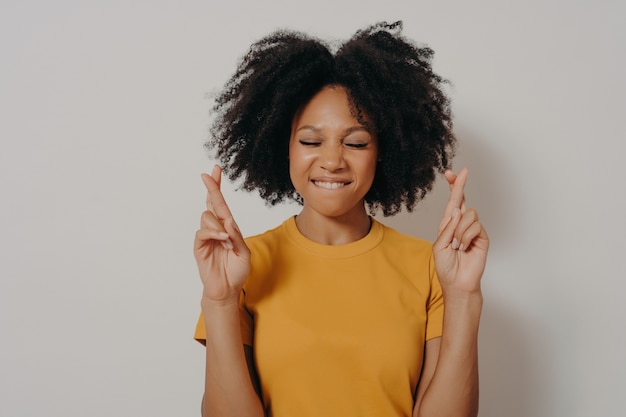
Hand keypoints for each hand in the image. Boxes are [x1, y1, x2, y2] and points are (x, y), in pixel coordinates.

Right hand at [194, 165, 250, 303]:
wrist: (227, 289)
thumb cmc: (237, 271)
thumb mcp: (244, 253)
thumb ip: (237, 237)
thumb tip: (228, 222)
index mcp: (228, 227)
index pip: (222, 204)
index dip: (217, 187)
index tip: (216, 169)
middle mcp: (216, 228)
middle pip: (211, 203)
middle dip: (211, 188)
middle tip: (207, 175)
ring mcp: (207, 236)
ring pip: (207, 217)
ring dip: (219, 225)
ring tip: (227, 241)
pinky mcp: (199, 246)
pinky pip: (202, 232)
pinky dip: (213, 233)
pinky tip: (222, 240)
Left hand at [433, 168, 488, 293]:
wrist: (457, 282)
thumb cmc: (446, 266)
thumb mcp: (440, 245)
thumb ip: (447, 228)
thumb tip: (458, 210)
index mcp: (448, 225)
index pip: (451, 203)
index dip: (452, 188)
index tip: (450, 173)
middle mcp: (460, 224)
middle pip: (462, 200)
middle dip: (459, 185)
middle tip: (462, 172)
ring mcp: (472, 230)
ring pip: (468, 214)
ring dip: (459, 230)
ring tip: (457, 246)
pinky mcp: (482, 237)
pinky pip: (474, 226)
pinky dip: (466, 237)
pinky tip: (464, 248)